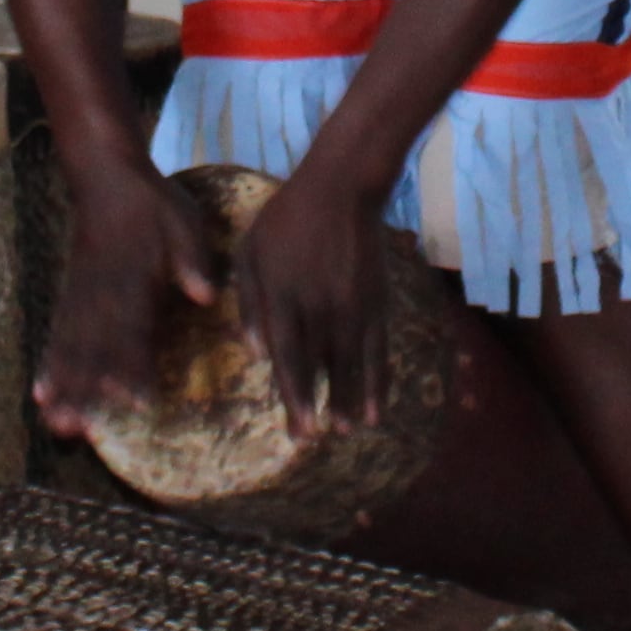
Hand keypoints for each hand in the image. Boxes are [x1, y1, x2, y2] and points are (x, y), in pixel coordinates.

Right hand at [32, 164, 224, 438]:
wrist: (103, 172)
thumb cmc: (150, 202)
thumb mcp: (182, 218)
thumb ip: (191, 258)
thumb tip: (206, 294)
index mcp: (134, 274)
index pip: (134, 327)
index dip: (134, 365)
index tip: (137, 401)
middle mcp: (101, 291)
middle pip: (92, 347)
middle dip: (86, 392)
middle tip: (78, 431)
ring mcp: (80, 294)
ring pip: (70, 346)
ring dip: (63, 387)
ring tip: (55, 423)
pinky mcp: (69, 293)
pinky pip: (56, 333)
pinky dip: (48, 364)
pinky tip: (39, 394)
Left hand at [230, 163, 402, 431]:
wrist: (342, 188)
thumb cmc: (286, 221)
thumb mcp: (251, 252)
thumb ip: (250, 302)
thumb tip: (253, 352)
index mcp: (285, 295)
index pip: (289, 352)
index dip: (294, 391)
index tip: (297, 424)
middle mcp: (321, 305)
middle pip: (321, 364)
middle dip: (318, 406)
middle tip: (313, 442)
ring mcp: (353, 305)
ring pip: (353, 362)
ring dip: (351, 399)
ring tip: (349, 431)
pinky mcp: (377, 303)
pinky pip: (379, 350)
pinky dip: (380, 381)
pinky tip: (380, 409)